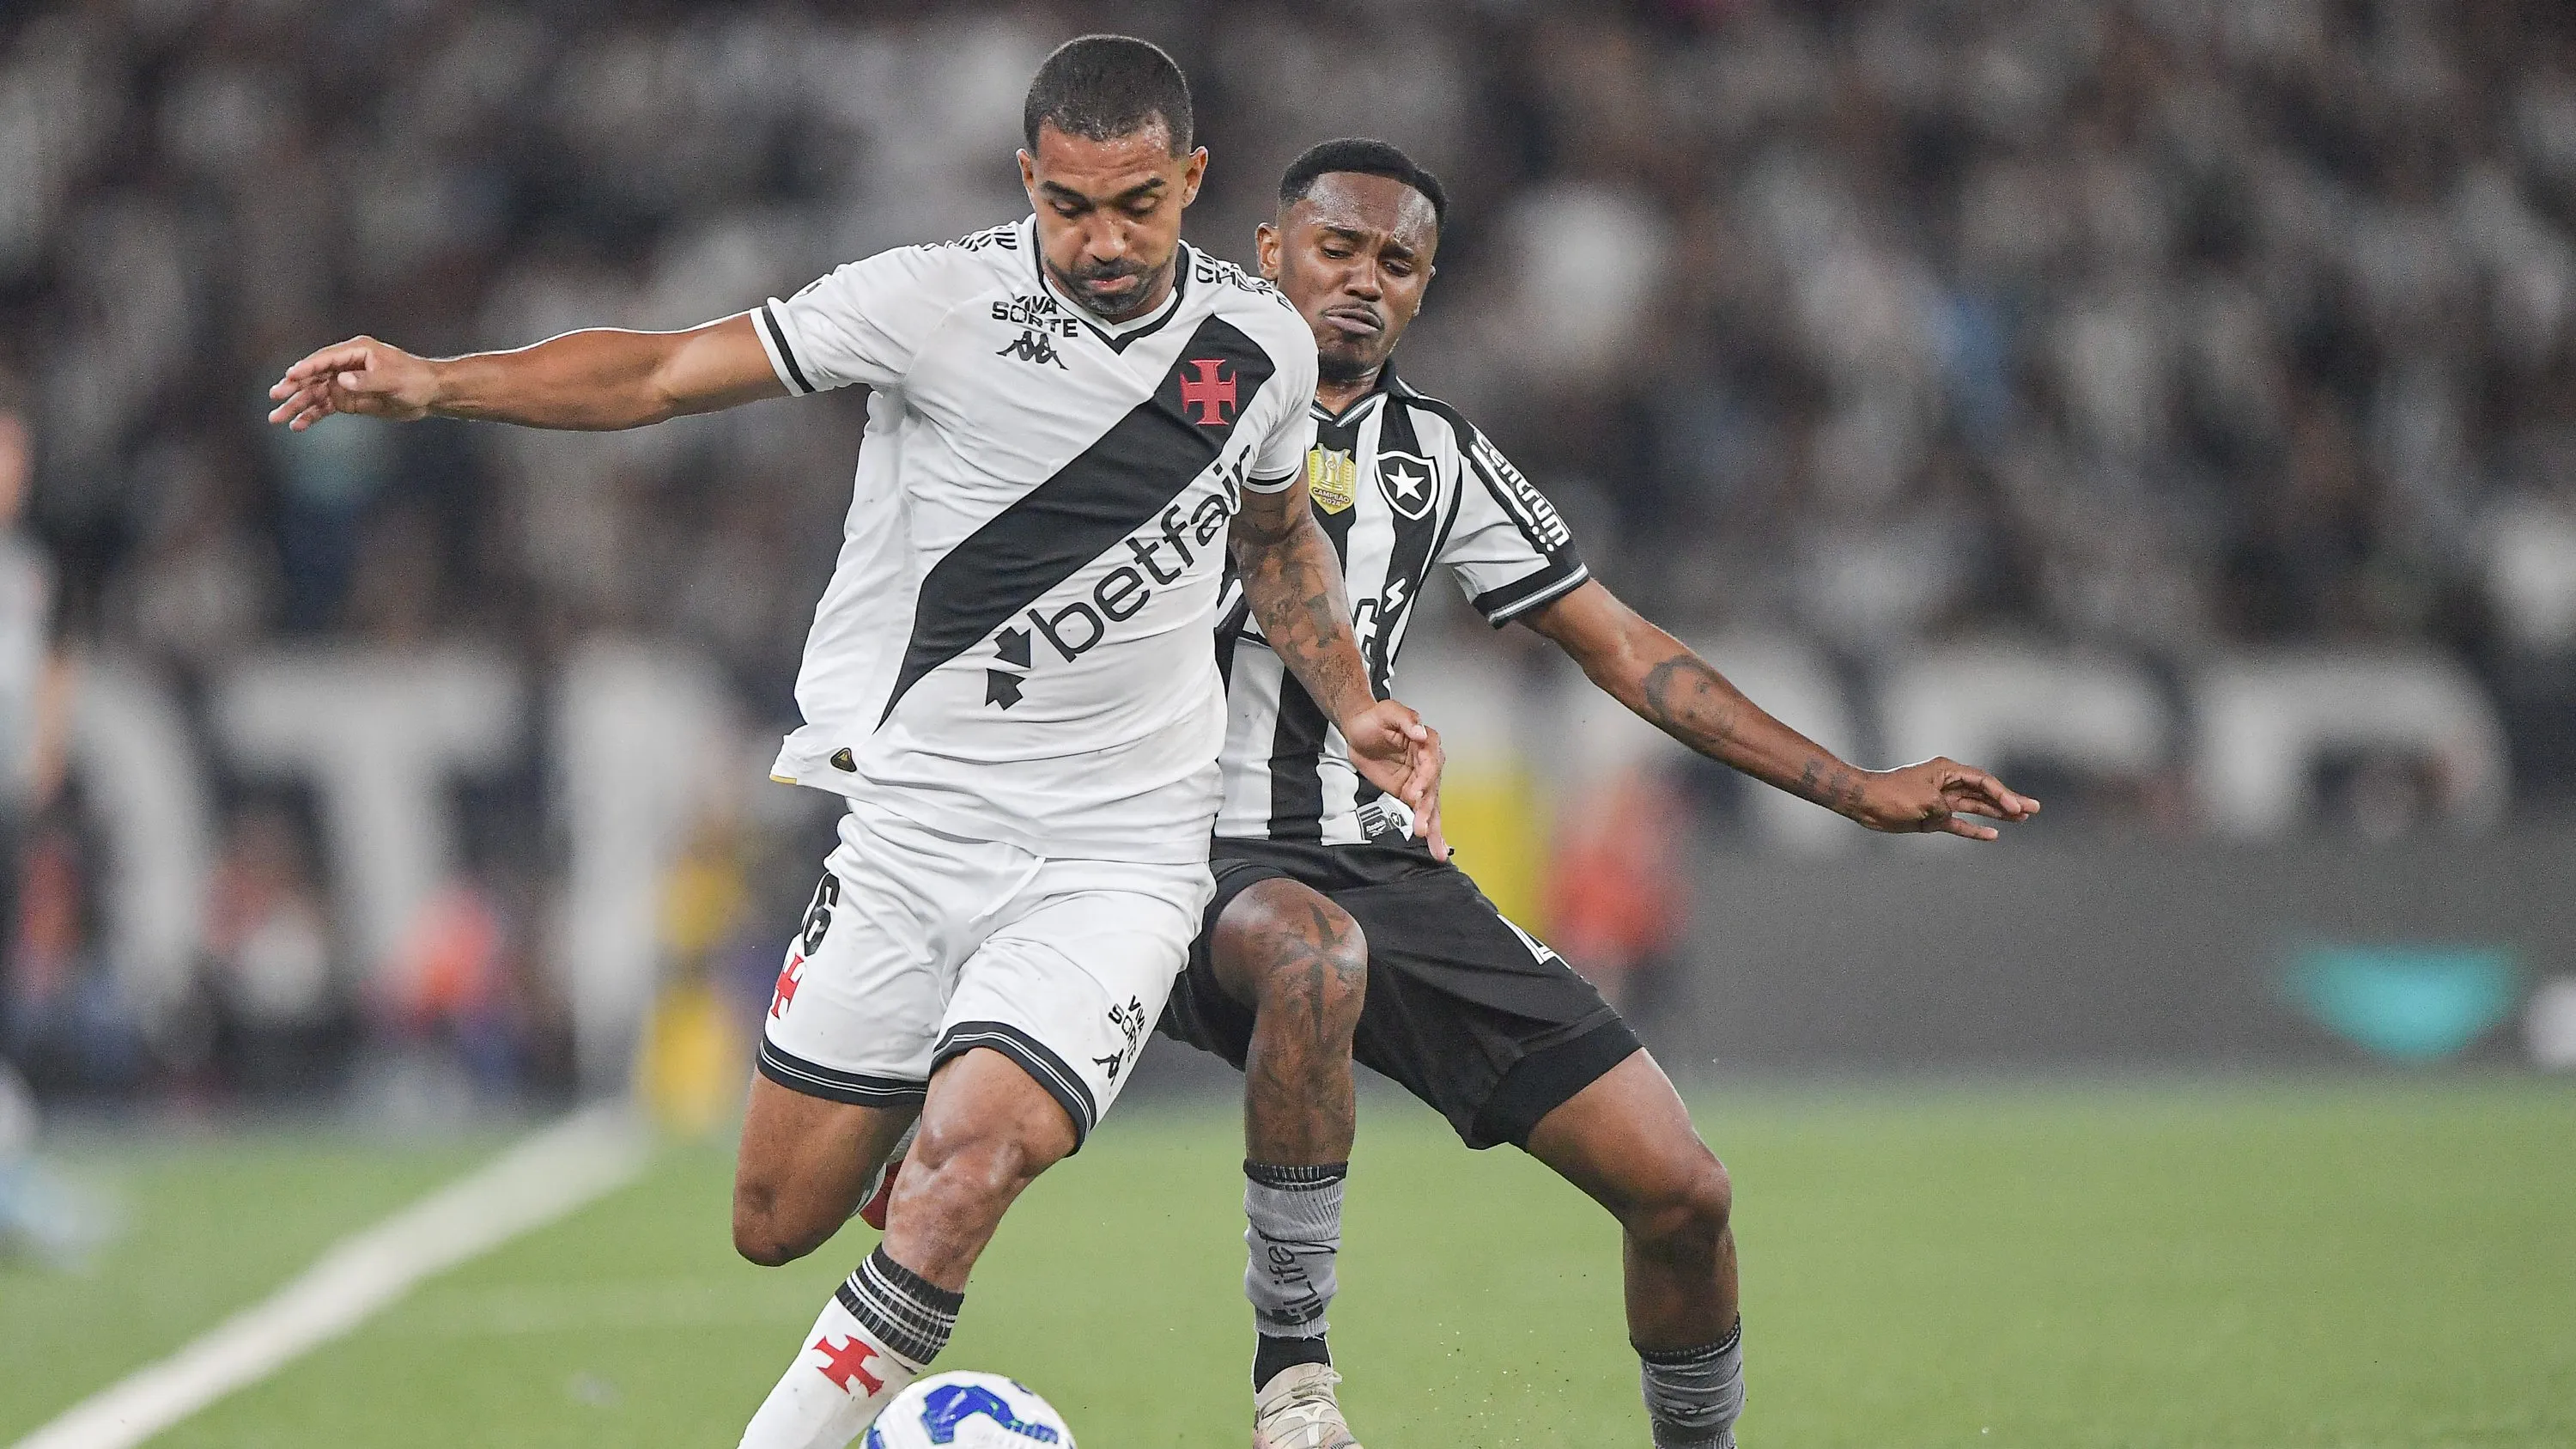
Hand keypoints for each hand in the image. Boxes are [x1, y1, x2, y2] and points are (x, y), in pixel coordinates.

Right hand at [266, 336, 437, 429]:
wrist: (429, 394)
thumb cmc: (414, 380)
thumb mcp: (393, 380)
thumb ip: (367, 380)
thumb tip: (341, 381)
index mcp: (356, 351)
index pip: (325, 359)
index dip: (307, 367)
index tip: (290, 375)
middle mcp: (345, 365)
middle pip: (314, 376)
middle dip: (293, 386)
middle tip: (274, 395)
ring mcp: (345, 383)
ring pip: (315, 394)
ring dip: (296, 405)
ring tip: (276, 418)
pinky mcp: (348, 399)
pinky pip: (325, 408)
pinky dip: (311, 416)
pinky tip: (297, 426)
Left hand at [1340, 699, 1447, 859]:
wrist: (1360, 729)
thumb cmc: (1376, 718)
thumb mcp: (1389, 711)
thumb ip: (1406, 719)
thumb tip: (1420, 732)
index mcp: (1426, 742)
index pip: (1431, 763)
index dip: (1425, 779)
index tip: (1416, 793)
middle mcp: (1428, 763)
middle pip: (1432, 789)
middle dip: (1427, 810)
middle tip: (1421, 827)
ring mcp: (1420, 780)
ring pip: (1431, 805)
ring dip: (1433, 827)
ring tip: (1436, 848)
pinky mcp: (1409, 793)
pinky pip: (1422, 812)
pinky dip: (1430, 831)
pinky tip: (1436, 847)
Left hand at [1849, 757, 2038, 840]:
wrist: (1866, 803)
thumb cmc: (1892, 794)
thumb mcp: (1923, 799)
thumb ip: (1943, 808)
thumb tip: (1949, 816)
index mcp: (1947, 771)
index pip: (1982, 781)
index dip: (2002, 793)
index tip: (2015, 807)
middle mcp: (1947, 784)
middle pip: (1985, 793)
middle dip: (2008, 801)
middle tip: (2033, 809)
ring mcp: (1942, 801)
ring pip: (1976, 807)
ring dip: (1997, 814)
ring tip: (2022, 819)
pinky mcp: (1933, 817)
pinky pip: (1959, 824)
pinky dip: (1974, 830)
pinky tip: (1993, 835)